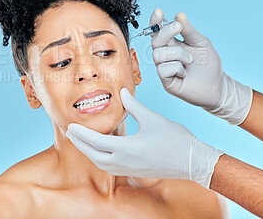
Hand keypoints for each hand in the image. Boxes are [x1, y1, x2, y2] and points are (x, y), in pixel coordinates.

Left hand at [66, 87, 223, 187]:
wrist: (192, 161)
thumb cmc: (175, 139)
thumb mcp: (152, 118)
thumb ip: (133, 105)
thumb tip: (122, 91)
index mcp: (127, 148)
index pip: (96, 142)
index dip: (81, 134)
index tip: (70, 126)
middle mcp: (125, 162)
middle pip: (94, 155)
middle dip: (80, 144)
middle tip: (70, 132)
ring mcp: (129, 169)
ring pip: (101, 163)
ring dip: (89, 152)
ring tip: (81, 140)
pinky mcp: (134, 171)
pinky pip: (110, 166)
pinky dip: (100, 158)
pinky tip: (100, 149)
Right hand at [150, 8, 252, 124]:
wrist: (217, 85)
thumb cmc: (208, 65)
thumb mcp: (201, 43)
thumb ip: (189, 30)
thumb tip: (179, 15)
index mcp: (172, 43)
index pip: (158, 31)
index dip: (156, 21)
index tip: (159, 11)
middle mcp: (166, 54)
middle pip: (155, 40)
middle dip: (166, 32)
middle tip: (178, 27)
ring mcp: (164, 68)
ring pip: (158, 54)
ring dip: (177, 54)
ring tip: (190, 61)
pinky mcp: (166, 81)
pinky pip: (162, 69)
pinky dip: (176, 68)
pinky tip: (184, 73)